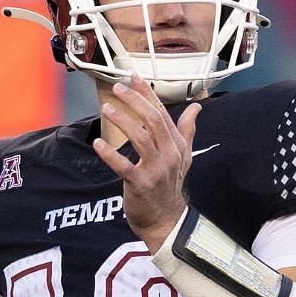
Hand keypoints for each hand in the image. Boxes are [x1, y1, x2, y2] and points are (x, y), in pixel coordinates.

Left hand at [92, 74, 200, 251]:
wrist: (166, 219)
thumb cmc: (170, 184)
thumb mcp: (184, 156)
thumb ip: (188, 129)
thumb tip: (197, 107)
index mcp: (178, 144)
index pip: (162, 112)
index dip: (147, 93)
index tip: (133, 77)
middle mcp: (170, 154)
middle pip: (153, 120)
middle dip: (135, 101)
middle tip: (117, 89)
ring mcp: (156, 169)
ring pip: (140, 138)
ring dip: (122, 121)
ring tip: (106, 108)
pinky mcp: (141, 183)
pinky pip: (124, 166)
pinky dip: (110, 154)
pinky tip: (98, 143)